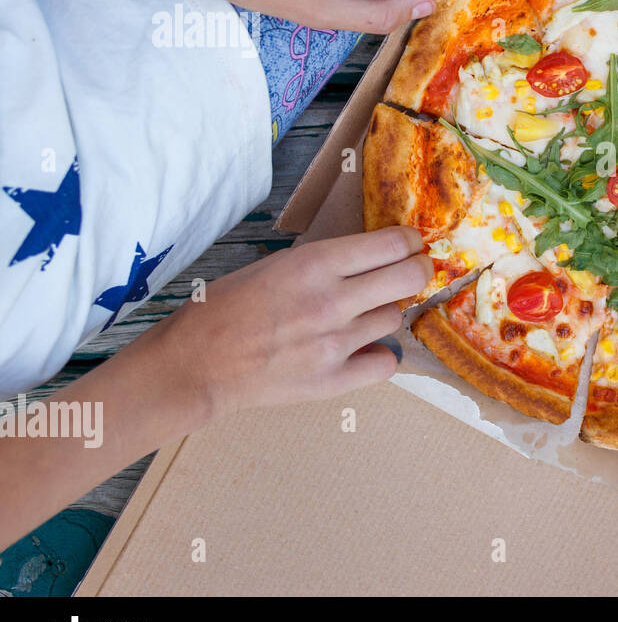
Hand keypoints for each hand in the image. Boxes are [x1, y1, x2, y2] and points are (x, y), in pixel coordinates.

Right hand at [154, 226, 432, 418]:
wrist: (195, 364)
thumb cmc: (226, 308)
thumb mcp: (276, 265)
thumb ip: (325, 262)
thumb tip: (372, 256)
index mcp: (315, 264)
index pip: (392, 244)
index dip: (409, 241)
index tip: (410, 243)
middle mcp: (332, 301)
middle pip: (410, 278)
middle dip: (418, 269)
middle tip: (414, 270)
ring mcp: (336, 343)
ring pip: (395, 318)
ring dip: (384, 312)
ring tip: (358, 315)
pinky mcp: (333, 380)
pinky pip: (386, 363)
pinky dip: (379, 356)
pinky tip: (362, 350)